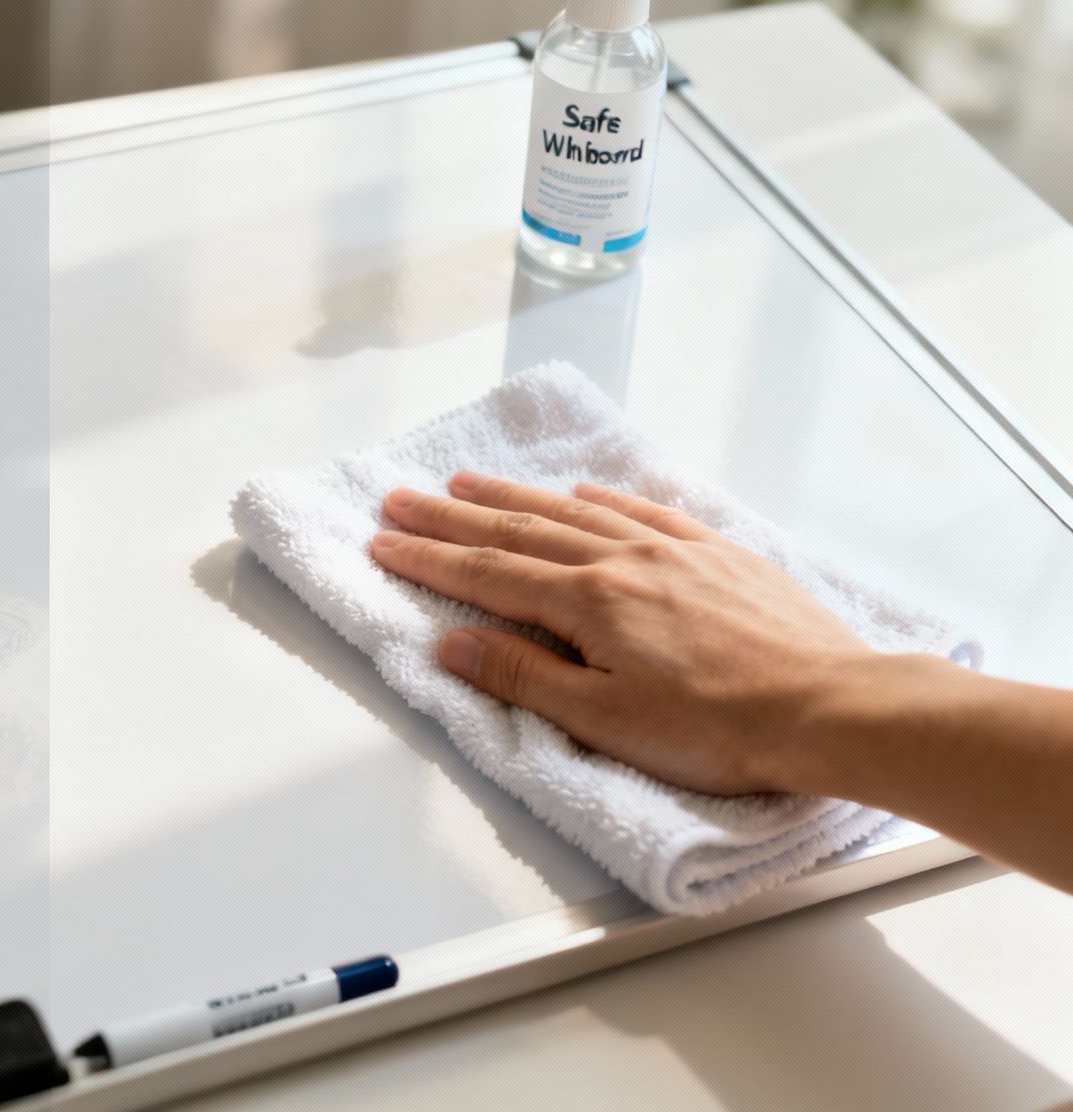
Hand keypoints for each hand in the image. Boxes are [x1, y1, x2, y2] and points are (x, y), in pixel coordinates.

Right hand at [369, 471, 881, 795]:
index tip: (381, 542)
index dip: (429, 559)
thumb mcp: (604, 721)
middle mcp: (624, 561)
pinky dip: (603, 499)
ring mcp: (675, 552)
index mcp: (590, 603)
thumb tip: (451, 643)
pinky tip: (585, 493)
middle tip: (400, 499)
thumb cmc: (719, 731)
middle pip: (520, 532)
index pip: (488, 576)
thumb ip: (523, 677)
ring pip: (576, 513)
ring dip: (515, 497)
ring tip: (468, 482)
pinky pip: (646, 511)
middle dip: (452, 517)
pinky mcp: (721, 556)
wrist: (832, 707)